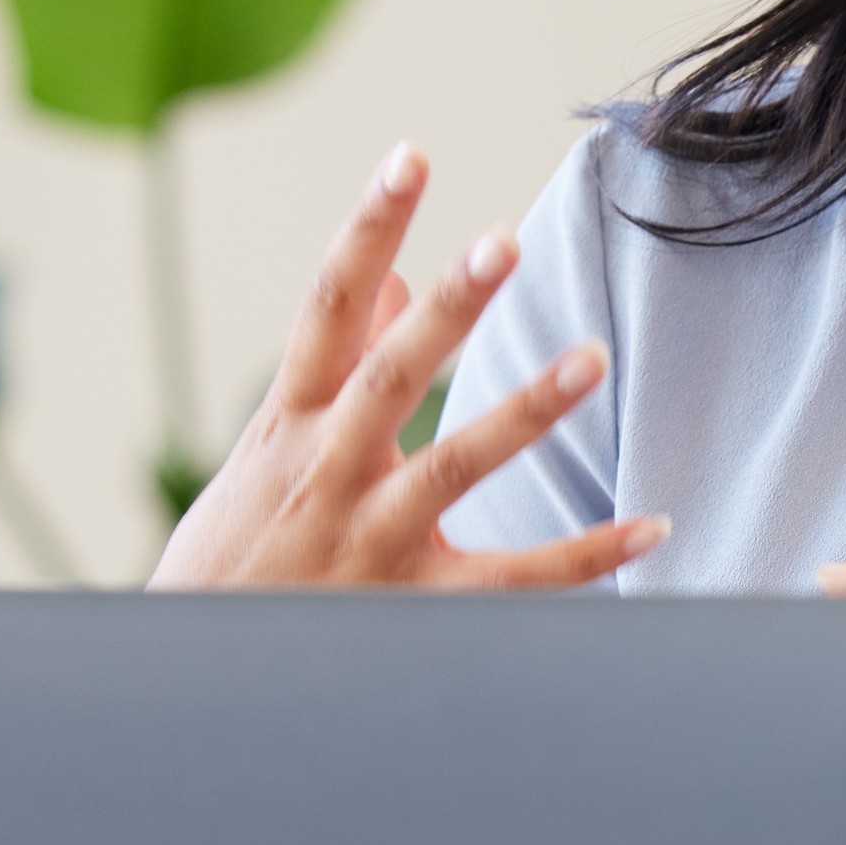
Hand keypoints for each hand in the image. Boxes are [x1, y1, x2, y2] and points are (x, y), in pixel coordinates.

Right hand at [149, 143, 666, 592]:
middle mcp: (330, 471)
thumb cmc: (234, 561)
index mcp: (292, 425)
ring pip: (453, 467)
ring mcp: (372, 540)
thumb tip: (397, 282)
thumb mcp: (267, 453)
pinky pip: (513, 577)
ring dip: (524, 411)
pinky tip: (653, 526)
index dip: (367, 229)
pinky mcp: (414, 605)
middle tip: (501, 242)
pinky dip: (586, 555)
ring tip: (590, 357)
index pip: (328, 307)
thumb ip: (336, 368)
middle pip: (390, 374)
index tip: (409, 157)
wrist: (193, 687)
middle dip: (445, 310)